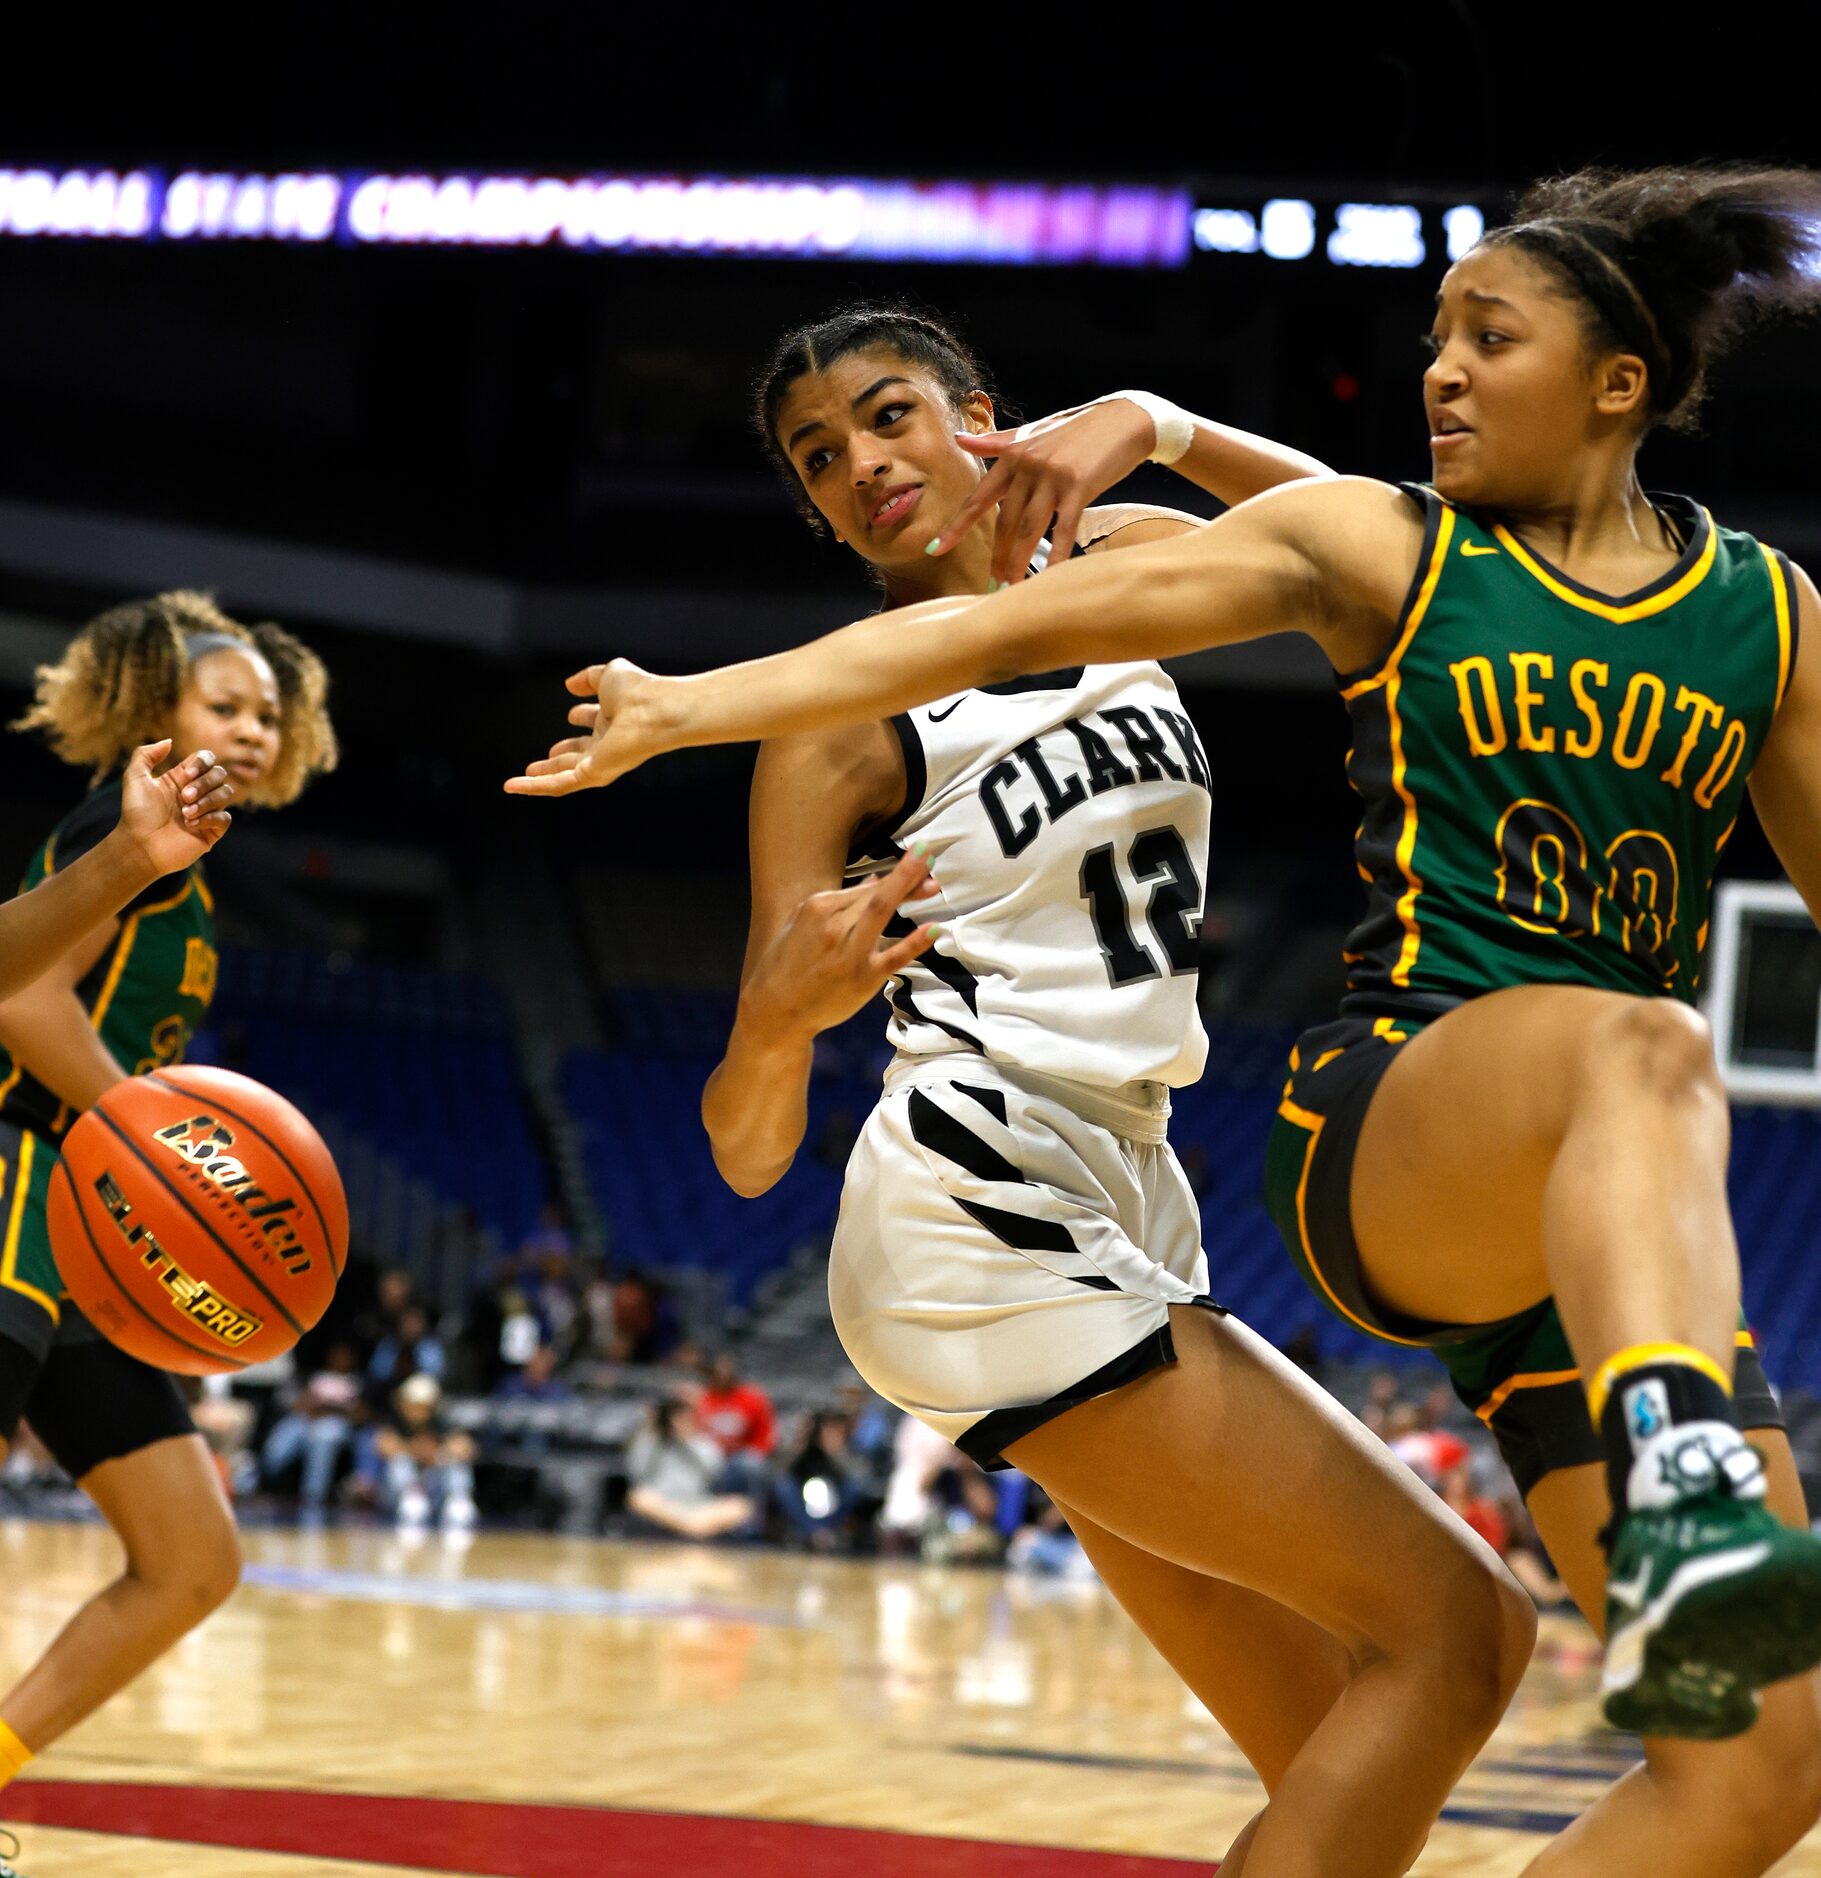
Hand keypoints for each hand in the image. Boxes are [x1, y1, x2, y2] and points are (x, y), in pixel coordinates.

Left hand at [117, 741, 233, 875]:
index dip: (202, 762)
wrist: (140, 845)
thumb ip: (146, 755)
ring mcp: (206, 811)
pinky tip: (191, 826)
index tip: (187, 773)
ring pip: (226, 793)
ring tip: (185, 814)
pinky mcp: (212, 831)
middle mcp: (197, 792)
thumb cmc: (136, 813)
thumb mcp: (134, 778)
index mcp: (182, 779)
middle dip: (204, 784)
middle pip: (219, 774)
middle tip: (183, 797)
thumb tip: (170, 741)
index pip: (206, 759)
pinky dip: (210, 818)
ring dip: (206, 801)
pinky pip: (225, 817)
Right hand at [504, 659, 676, 796]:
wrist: (653, 710)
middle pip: (579, 753)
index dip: (583, 716)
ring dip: (542, 777)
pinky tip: (513, 786)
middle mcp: (609, 743)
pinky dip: (534, 787)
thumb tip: (570, 684)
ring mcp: (600, 762)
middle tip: (541, 761)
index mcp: (615, 718)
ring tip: (521, 778)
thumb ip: (589, 678)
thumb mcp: (608, 675)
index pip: (596, 721)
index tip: (572, 712)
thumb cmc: (639, 691)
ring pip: (565, 775)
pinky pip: (559, 785)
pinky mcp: (592, 775)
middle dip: (559, 757)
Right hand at [740, 848, 940, 1044]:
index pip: (865, 887)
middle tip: (930, 855)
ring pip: (881, 914)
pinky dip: (914, 942)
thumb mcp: (803, 924)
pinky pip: (893, 956)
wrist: (775, 1010)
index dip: (894, 873)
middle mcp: (833, 925)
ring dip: (908, 892)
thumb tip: (874, 882)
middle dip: (906, 874)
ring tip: (932, 881)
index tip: (917, 858)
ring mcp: (849, 952)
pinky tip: (933, 928)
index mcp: (817, 907)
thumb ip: (839, 903)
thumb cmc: (788, 964)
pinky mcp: (862, 978)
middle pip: (876, 895)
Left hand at [926, 396, 1157, 586]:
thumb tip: (959, 438)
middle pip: (1005, 522)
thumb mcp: (1033, 432)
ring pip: (1029, 529)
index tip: (935, 550)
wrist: (1124, 418)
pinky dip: (1057, 554)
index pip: (978, 498)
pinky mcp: (1079, 486)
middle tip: (991, 587)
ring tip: (1011, 590)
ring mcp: (1052, 476)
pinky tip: (1051, 576)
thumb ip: (995, 442)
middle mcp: (1027, 466)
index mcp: (1012, 457)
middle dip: (997, 557)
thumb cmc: (1078, 429)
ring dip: (1018, 562)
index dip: (956, 526)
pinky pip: (1064, 528)